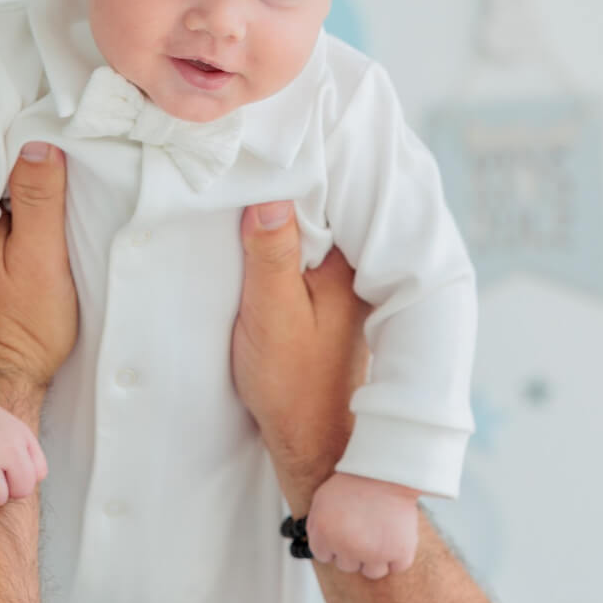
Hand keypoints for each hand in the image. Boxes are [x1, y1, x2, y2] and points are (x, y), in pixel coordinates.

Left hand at [0, 143, 78, 400]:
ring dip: (14, 174)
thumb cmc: (27, 325)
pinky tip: (36, 195)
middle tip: (56, 129)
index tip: (51, 117)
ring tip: (49, 153)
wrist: (10, 380)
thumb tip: (38, 144)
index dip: (20, 133)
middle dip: (15, 148)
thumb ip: (39, 203)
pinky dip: (12, 199)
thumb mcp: (42, 259)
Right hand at [232, 201, 370, 510]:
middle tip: (246, 172)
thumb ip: (271, 255)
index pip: (326, 199)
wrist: (311, 444)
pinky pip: (309, 259)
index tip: (257, 158)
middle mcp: (356, 272)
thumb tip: (269, 195)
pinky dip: (287, 249)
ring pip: (314, 236)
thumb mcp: (272, 313)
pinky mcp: (330, 305)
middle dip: (288, 193)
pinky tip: (262, 246)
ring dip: (284, 223)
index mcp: (349, 268)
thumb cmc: (293, 385)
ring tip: (249, 199)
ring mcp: (346, 288)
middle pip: (322, 212)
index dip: (293, 175)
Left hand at [306, 472, 420, 578]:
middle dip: (354, 550)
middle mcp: (346, 548)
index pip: (325, 556)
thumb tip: (318, 547)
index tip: (344, 532)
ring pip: (372, 571)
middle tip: (363, 528)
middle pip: (348, 565)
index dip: (334, 544)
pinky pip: (397, 567)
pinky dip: (398, 556)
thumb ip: (315, 526)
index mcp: (323, 535)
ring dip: (376, 558)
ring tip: (380, 534)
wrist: (385, 470)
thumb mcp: (321, 499)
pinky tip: (395, 537)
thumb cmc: (353, 481)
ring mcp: (374, 553)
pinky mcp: (399, 552)